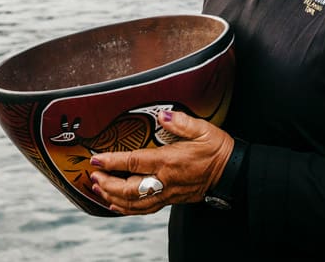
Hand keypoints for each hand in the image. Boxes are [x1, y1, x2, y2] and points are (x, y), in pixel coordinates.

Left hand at [88, 109, 233, 215]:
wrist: (230, 172)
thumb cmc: (216, 149)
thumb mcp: (203, 129)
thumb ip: (181, 122)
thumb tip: (162, 115)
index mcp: (168, 161)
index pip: (134, 162)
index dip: (112, 161)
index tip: (96, 159)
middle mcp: (164, 180)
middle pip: (128, 189)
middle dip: (107, 184)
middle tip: (93, 177)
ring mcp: (167, 193)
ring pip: (134, 204)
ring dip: (113, 198)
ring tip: (98, 191)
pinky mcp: (170, 200)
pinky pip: (144, 209)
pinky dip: (127, 209)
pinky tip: (116, 205)